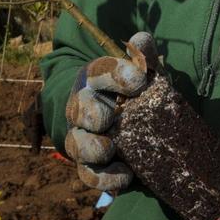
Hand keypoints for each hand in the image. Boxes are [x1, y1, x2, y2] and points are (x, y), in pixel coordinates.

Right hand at [63, 31, 156, 192]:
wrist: (125, 120)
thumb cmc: (133, 91)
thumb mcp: (141, 72)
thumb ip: (143, 56)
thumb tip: (143, 41)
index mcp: (94, 79)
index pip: (98, 71)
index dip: (116, 74)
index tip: (140, 80)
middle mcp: (82, 107)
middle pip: (78, 109)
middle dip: (94, 114)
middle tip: (113, 117)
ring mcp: (83, 137)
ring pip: (76, 145)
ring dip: (93, 148)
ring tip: (111, 148)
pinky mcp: (90, 166)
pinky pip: (89, 176)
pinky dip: (106, 178)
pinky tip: (127, 174)